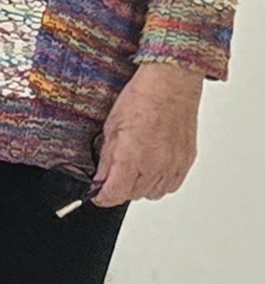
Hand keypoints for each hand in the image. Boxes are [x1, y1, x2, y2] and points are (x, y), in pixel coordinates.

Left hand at [90, 60, 201, 205]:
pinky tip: (152, 168)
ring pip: (153, 193)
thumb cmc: (142, 99)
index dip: (102, 197)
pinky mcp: (186, 160)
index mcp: (132, 156)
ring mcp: (173, 164)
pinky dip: (160, 182)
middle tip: (112, 176)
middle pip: (133, 195)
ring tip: (133, 170)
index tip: (97, 194)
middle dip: (119, 189)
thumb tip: (100, 178)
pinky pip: (172, 184)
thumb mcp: (112, 127)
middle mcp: (155, 164)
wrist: (171, 85)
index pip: (115, 193)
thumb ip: (107, 158)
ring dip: (140, 187)